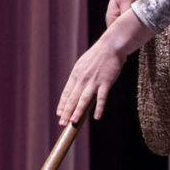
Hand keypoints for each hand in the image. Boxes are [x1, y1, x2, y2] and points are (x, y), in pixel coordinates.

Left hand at [55, 9, 153, 125]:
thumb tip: (76, 89)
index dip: (62, 104)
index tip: (58, 114)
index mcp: (76, 74)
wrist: (111, 46)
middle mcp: (82, 78)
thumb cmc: (98, 56)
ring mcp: (94, 81)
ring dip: (78, 111)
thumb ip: (80, 77)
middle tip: (62, 123)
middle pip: (73, 98)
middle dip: (67, 111)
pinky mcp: (105, 82)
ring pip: (84, 99)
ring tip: (73, 122)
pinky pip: (101, 98)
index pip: (67, 92)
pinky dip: (99, 108)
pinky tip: (97, 117)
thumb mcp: (83, 64)